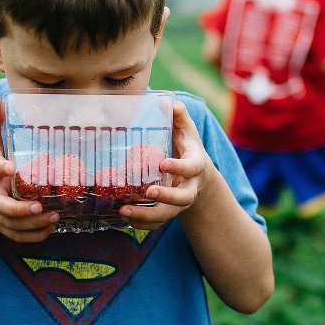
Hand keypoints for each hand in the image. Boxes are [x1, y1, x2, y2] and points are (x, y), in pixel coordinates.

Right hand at [0, 99, 58, 241]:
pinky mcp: (2, 226)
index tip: (10, 167)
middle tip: (37, 206)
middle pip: (0, 206)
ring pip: (12, 225)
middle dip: (18, 210)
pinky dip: (33, 236)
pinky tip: (50, 229)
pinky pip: (16, 236)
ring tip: (54, 217)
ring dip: (33, 224)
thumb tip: (0, 101)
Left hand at [119, 101, 207, 229]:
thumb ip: (179, 117)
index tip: (163, 164)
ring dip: (146, 215)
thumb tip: (169, 101)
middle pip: (182, 198)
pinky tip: (125, 217)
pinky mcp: (167, 212)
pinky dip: (141, 223)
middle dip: (167, 197)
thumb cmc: (187, 150)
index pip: (191, 168)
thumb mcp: (187, 132)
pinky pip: (155, 223)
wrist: (199, 180)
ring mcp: (177, 203)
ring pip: (166, 215)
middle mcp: (188, 187)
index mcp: (195, 166)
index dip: (179, 167)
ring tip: (124, 211)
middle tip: (149, 192)